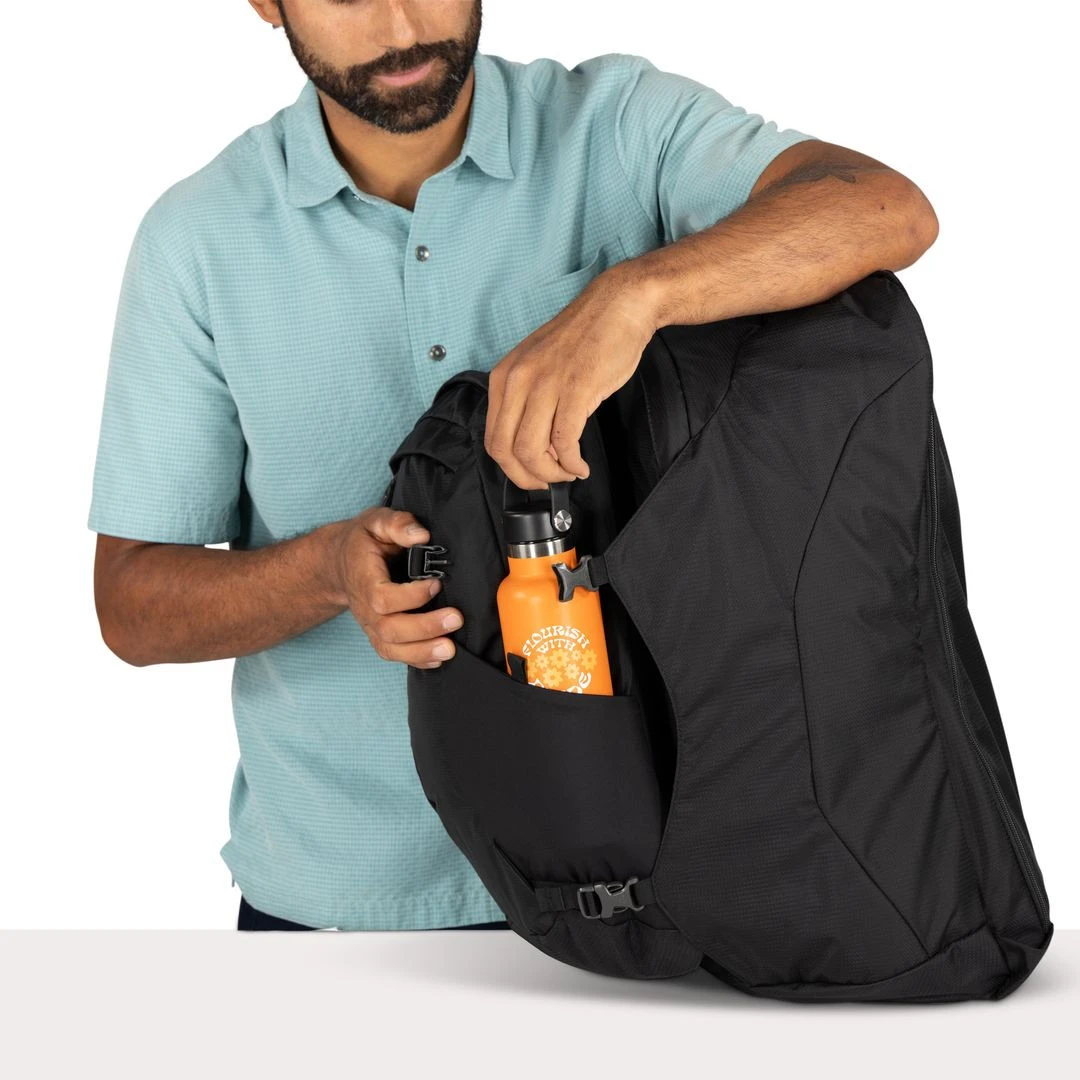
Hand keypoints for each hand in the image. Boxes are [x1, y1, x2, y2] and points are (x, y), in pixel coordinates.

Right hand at [332, 507, 459, 667]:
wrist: (340, 562)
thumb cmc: (363, 541)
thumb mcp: (377, 522)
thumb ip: (398, 524)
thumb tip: (422, 536)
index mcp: (363, 580)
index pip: (383, 598)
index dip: (412, 596)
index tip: (436, 582)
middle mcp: (365, 608)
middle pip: (390, 629)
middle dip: (425, 628)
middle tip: (455, 619)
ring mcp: (371, 624)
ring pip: (391, 648)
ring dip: (422, 651)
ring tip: (449, 649)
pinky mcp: (379, 633)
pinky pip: (393, 654)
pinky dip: (416, 660)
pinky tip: (438, 658)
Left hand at [484, 266, 657, 489]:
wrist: (617, 307)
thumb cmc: (584, 339)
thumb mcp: (540, 367)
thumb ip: (529, 402)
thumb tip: (532, 447)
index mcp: (505, 376)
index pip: (492, 439)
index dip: (511, 468)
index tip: (530, 475)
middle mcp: (518, 380)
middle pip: (506, 450)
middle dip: (527, 477)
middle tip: (549, 483)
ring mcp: (546, 384)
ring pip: (531, 451)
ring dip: (551, 474)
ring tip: (569, 472)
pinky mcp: (576, 389)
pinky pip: (564, 441)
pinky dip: (571, 463)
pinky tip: (581, 465)